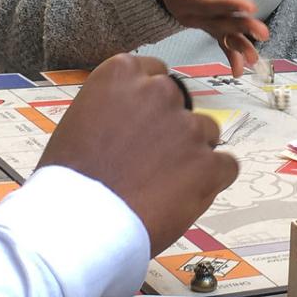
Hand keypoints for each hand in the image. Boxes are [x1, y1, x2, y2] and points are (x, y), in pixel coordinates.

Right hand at [40, 54, 237, 253]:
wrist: (80, 223)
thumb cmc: (70, 181)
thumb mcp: (80, 121)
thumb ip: (114, 108)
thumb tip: (133, 117)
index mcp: (122, 74)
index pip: (155, 74)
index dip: (150, 106)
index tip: (144, 125)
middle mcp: (159, 92)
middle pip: (182, 104)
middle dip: (171, 129)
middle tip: (151, 161)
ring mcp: (187, 126)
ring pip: (207, 133)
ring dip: (192, 154)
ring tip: (162, 184)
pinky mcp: (208, 163)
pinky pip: (226, 166)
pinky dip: (211, 182)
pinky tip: (184, 196)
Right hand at [145, 0, 269, 74]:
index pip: (207, 3)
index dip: (228, 5)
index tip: (249, 6)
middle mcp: (190, 14)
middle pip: (218, 22)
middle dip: (241, 27)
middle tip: (262, 31)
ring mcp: (200, 19)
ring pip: (221, 34)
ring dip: (240, 45)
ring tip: (254, 58)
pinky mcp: (209, 19)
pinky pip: (220, 39)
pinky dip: (231, 52)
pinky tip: (243, 65)